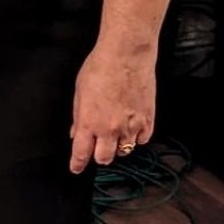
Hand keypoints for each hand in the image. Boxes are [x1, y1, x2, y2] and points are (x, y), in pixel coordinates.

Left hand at [70, 43, 153, 172]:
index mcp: (89, 122)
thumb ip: (78, 115)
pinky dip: (137, 137)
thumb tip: (75, 132)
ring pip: (125, 151)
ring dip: (119, 146)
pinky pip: (143, 140)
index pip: (81, 154)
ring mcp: (131, 126)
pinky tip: (132, 127)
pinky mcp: (147, 119)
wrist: (126, 55)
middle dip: (99, 156)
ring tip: (116, 132)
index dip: (77, 164)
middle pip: (104, 158)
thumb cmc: (100, 67)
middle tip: (98, 147)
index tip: (76, 168)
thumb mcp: (79, 91)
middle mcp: (109, 129)